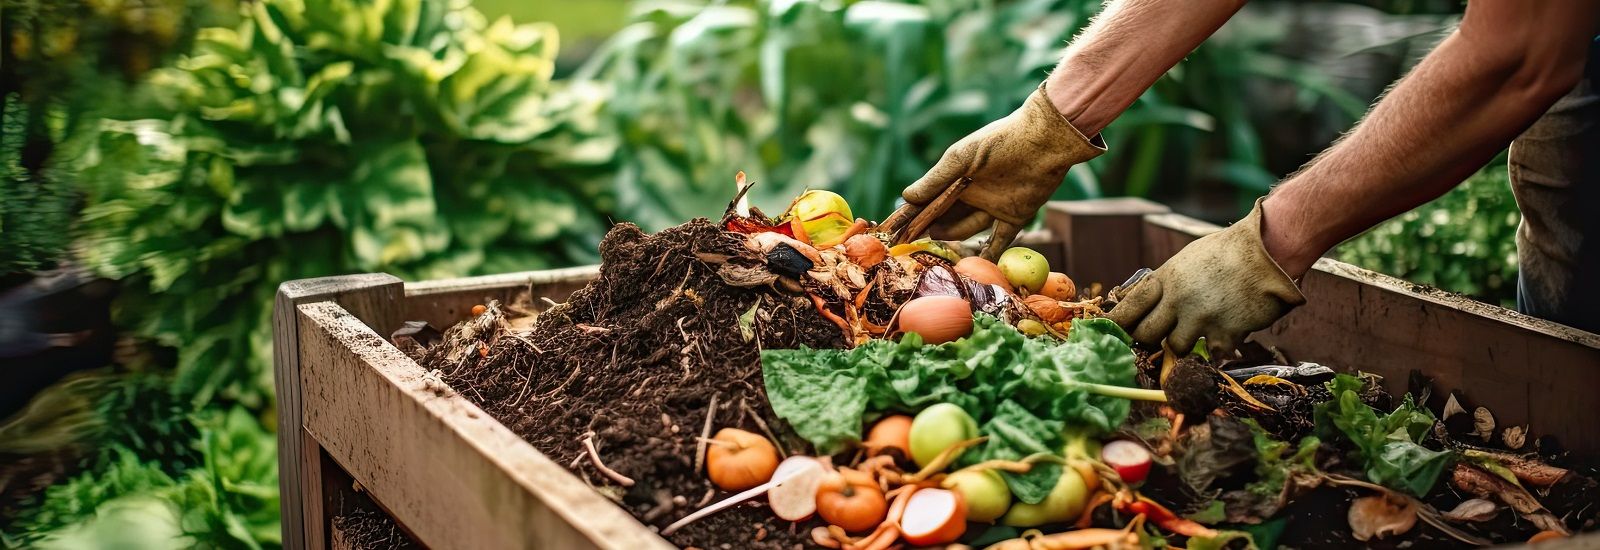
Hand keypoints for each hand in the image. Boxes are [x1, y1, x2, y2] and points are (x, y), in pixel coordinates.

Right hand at [883, 81, 1104, 259]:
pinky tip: (974, 268)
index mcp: (957, 176)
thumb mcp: (961, 158)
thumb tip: (905, 197)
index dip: (914, 214)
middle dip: (930, 228)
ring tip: (935, 247)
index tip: (897, 229)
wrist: (1045, 141)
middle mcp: (973, 192)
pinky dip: (988, 254)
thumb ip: (935, 180)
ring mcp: (993, 206)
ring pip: (968, 228)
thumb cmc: (999, 142)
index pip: (930, 199)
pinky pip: (999, 241)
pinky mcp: (1015, 217)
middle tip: (912, 244)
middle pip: (947, 216)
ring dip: (952, 238)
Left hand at [1108, 199, 1306, 354]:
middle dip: (1150, 338)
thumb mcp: (1188, 259)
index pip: (1129, 307)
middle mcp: (1178, 300)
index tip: (1110, 332)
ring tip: (1201, 326)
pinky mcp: (1224, 333)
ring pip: (1176, 347)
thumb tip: (1143, 299)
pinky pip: (1211, 353)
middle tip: (1161, 333)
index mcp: (1166, 279)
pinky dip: (1217, 348)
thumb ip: (1166, 282)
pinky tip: (1227, 332)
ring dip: (1186, 342)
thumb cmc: (1228, 251)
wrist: (1269, 251)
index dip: (1117, 323)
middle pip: (1146, 335)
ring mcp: (1200, 319)